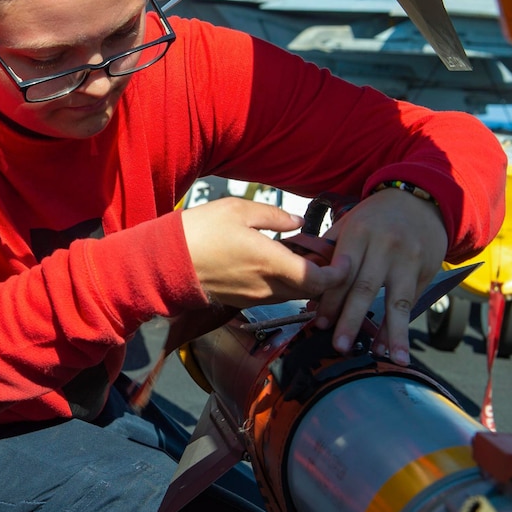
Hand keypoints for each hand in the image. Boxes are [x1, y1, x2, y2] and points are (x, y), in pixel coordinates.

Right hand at [181, 198, 350, 308]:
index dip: (339, 274)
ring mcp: (255, 297)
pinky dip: (284, 283)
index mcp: (272, 263)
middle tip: (325, 254)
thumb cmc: (200, 231)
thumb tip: (297, 221)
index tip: (345, 260)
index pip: (320, 280)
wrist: (166, 261)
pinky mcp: (243, 301)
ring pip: (293, 293)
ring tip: (301, 255)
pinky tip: (277, 264)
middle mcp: (267, 287)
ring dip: (303, 280)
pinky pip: (274, 295)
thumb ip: (274, 217)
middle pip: (311, 291)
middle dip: (325, 276)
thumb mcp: (239, 210)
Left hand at [312, 188, 448, 364]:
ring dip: (391, 332)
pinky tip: (392, 347)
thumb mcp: (350, 224)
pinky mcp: (427, 271)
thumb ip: (329, 255)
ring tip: (386, 357)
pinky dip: (400, 326)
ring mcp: (409, 260)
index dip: (330, 299)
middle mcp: (385, 247)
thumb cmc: (375, 218)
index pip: (341, 272)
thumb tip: (309, 296)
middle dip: (351, 319)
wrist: (421, 201)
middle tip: (339, 345)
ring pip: (396, 300)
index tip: (319, 322)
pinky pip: (410, 303)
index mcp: (359, 233)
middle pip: (366, 288)